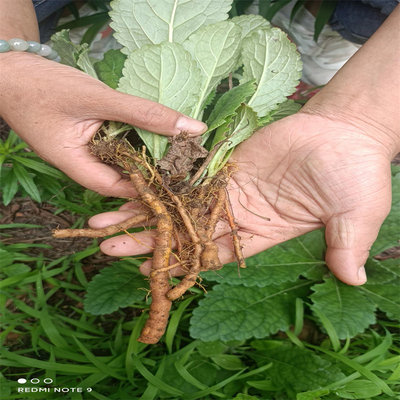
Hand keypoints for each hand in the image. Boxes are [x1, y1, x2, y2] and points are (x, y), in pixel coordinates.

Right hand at [0, 53, 205, 196]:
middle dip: (155, 173)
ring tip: (183, 153)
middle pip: (125, 176)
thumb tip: (193, 128)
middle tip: (190, 168)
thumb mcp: (98, 98)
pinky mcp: (93, 136)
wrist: (11, 70)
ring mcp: (88, 151)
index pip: (120, 188)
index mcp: (77, 167)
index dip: (151, 187)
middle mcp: (85, 164)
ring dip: (150, 154)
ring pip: (125, 159)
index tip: (182, 181)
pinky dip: (139, 137)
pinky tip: (162, 134)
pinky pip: (120, 142)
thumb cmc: (43, 86)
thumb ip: (144, 113)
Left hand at [89, 111, 392, 284]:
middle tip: (108, 247)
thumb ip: (345, 244)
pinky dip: (162, 180)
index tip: (149, 273)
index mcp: (262, 235)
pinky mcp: (225, 163)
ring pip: (179, 204)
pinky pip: (188, 173)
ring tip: (104, 218)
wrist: (343, 132)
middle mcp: (239, 216)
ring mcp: (229, 188)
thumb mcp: (355, 214)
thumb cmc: (354, 174)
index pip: (213, 256)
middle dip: (148, 241)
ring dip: (145, 211)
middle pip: (185, 234)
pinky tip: (133, 185)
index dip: (181, 266)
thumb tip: (353, 279)